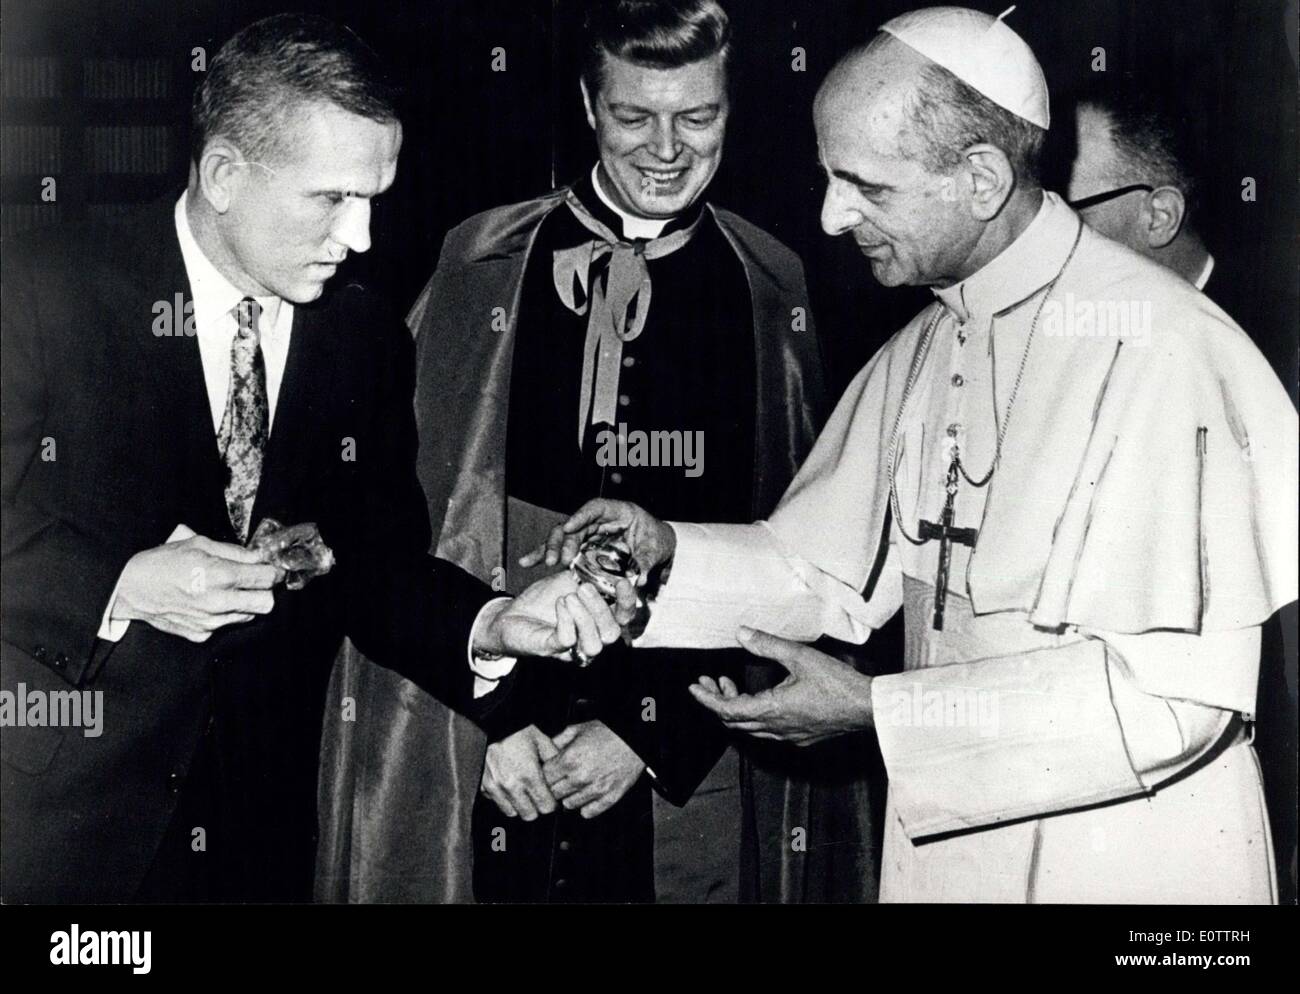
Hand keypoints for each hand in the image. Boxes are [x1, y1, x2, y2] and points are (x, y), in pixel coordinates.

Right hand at [113, 527, 282, 641]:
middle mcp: (218, 602)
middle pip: (266, 604)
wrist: (130, 588)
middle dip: (265, 591)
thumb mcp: (199, 544)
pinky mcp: (201, 633)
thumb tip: (260, 557)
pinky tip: (207, 602)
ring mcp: (210, 621)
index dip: (274, 572)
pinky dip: (223, 614)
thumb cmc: (163, 563)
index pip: (265, 579)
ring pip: (248, 615)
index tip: (273, 569)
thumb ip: (235, 552)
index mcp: (219, 575)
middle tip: (255, 582)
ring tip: (225, 589)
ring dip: (244, 602)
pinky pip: (225, 624)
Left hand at [475, 571, 630, 660]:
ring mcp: (572, 647)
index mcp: (599, 620)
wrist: (511, 612)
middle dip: (602, 609)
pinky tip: (559, 604)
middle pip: (612, 633)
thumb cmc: (543, 599)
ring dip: (586, 617)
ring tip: (569, 597)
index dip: (628, 602)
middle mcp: (590, 636)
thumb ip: (591, 573)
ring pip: (595, 644)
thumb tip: (610, 558)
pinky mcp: (551, 648)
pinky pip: (567, 641)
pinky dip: (566, 620)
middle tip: (584, 587)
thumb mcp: (570, 580)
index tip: (622, 582)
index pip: (624, 617)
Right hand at [480, 725, 558, 820]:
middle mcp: (512, 785)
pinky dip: (503, 798)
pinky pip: (496, 802)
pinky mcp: (483, 785)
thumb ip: (553, 759)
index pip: (546, 807)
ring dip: (519, 805)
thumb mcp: (541, 739)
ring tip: (522, 791)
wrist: (490, 722)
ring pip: (511, 812)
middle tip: (537, 795)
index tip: (550, 796)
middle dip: (536, 807)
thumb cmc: (516, 729)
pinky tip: (507, 785)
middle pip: (529, 815)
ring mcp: (495, 787)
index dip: (551, 803)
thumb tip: (562, 772)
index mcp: (529, 775)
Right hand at [520, 498, 675, 577]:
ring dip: (550, 548)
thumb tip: (639, 579)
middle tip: (557, 560)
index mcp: (618, 511)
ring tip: (543, 563)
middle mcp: (598, 520)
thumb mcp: (655, 549)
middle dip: (563, 541)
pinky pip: (560, 549)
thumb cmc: (656, 541)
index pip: (595, 508)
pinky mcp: (582, 546)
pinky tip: (526, 562)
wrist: (656, 546)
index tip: (568, 526)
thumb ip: (645, 562)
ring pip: (563, 536)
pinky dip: (543, 554)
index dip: (581, 515)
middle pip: (574, 524)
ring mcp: (588, 532)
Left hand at [542, 720, 644, 818]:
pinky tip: (587, 796)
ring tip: (575, 787)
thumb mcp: (578, 729)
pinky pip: (588, 812)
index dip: (547, 774)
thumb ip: (558, 740)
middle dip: (556, 786)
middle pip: (554, 793)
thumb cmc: (609, 732)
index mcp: (570, 759)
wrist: (634, 739)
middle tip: (563, 779)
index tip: (552, 772)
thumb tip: (547, 751)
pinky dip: (585, 806)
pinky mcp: (609, 798)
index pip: (545, 777)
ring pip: (568, 805)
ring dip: (569, 797)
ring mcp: (595, 789)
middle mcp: (581, 777)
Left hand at [688, 627, 873, 745]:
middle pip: (734, 722)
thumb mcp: (800, 656)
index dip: (707, 699)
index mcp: (772, 710)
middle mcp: (777, 728)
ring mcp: (789, 736)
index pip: (727, 710)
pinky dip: (754, 716)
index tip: (695, 687)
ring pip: (750, 728)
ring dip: (736, 708)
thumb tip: (741, 633)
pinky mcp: (802, 737)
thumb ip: (768, 645)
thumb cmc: (838, 683)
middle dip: (717, 702)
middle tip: (710, 682)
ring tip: (731, 685)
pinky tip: (761, 700)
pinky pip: (768, 732)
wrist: (869, 708)